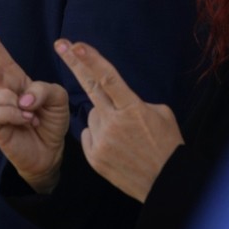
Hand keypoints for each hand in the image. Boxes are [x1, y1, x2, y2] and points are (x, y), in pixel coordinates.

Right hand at [0, 8, 68, 192]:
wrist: (48, 152)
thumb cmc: (49, 121)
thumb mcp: (57, 98)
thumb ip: (43, 90)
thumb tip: (21, 99)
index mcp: (13, 75)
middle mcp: (0, 86)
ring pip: (0, 91)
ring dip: (21, 103)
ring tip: (33, 116)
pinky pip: (2, 111)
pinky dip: (19, 116)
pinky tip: (27, 122)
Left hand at [55, 39, 184, 201]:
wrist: (167, 184)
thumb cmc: (168, 145)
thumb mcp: (161, 115)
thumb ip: (134, 102)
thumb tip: (115, 98)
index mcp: (133, 109)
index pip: (108, 79)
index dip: (91, 60)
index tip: (77, 45)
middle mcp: (113, 123)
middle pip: (89, 86)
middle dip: (74, 62)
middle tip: (61, 44)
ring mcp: (102, 140)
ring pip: (93, 116)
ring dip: (104, 119)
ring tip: (126, 137)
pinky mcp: (94, 157)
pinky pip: (89, 135)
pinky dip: (99, 137)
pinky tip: (117, 148)